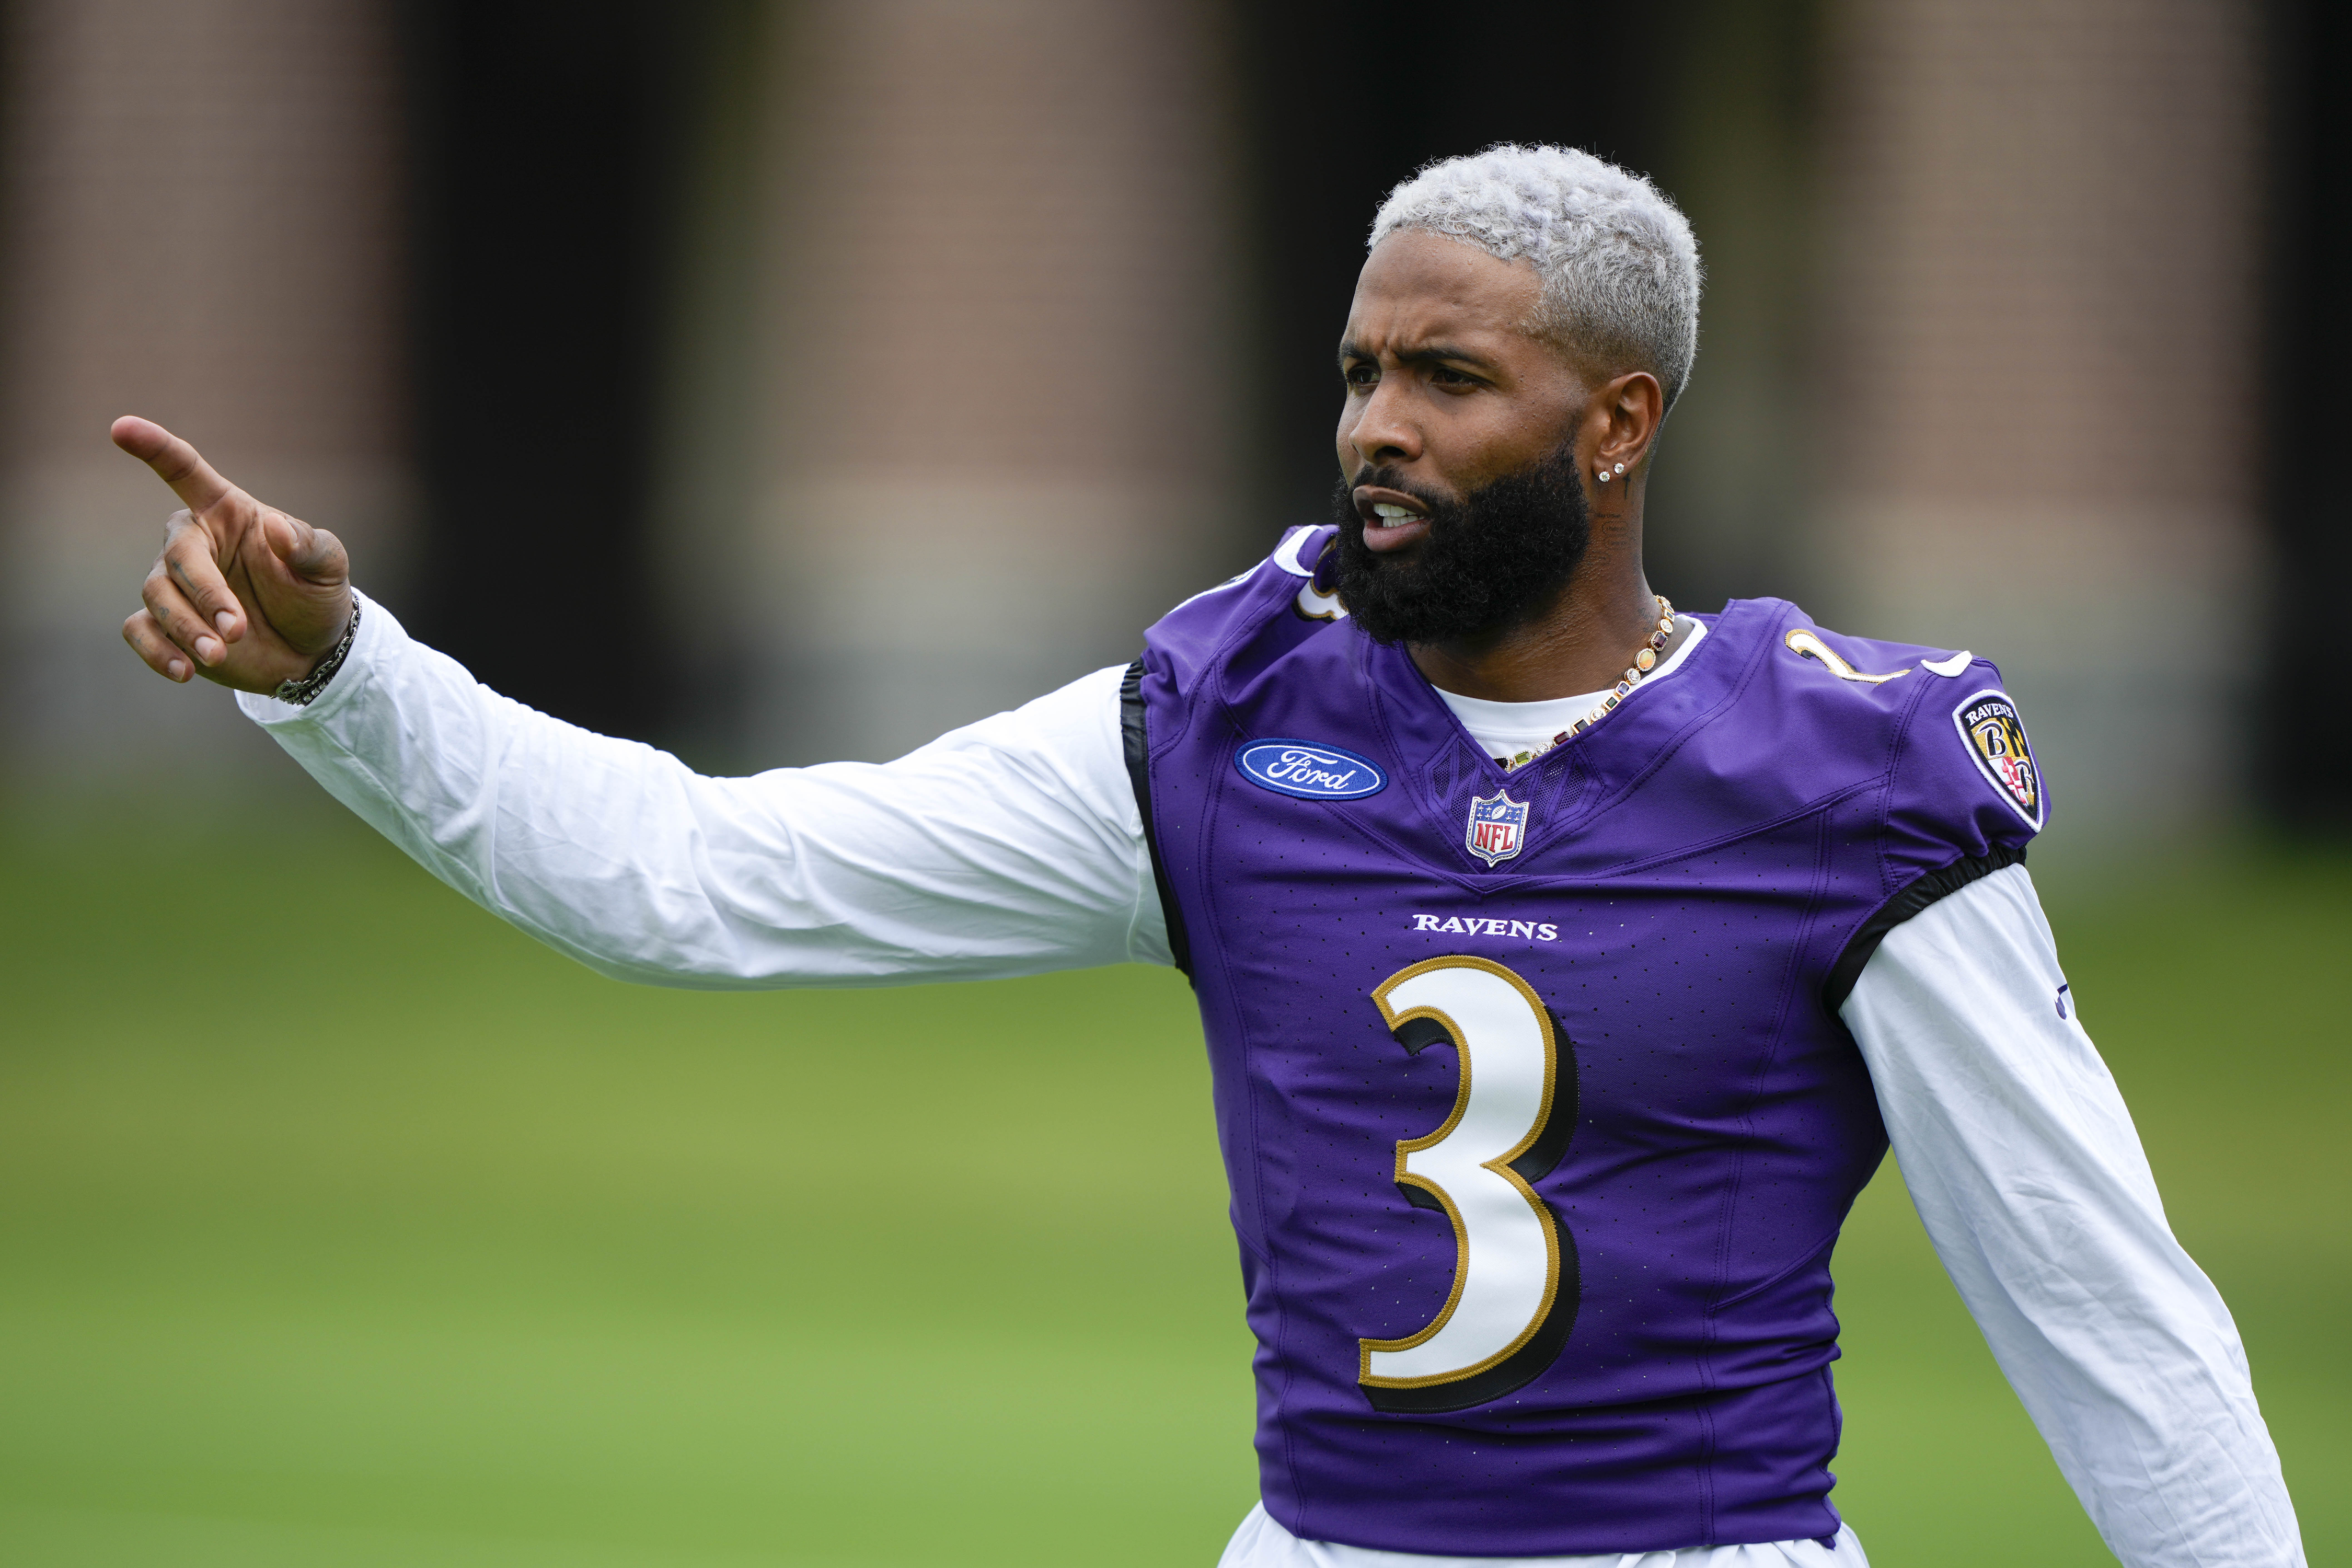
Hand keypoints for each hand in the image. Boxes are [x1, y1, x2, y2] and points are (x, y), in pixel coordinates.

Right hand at [114, 417, 354, 693]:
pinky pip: (139, 630)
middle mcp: (194, 544)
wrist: (313, 650)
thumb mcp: (329, 568)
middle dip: (203, 594)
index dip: (155, 449)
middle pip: (175, 557)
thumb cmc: (316, 595)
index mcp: (227, 514)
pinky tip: (185, 672)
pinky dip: (157, 651)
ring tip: (220, 655)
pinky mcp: (166, 625)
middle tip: (236, 629)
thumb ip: (309, 546)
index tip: (122, 428)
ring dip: (187, 628)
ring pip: (156, 596)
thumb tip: (276, 529)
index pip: (186, 472)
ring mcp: (175, 585)